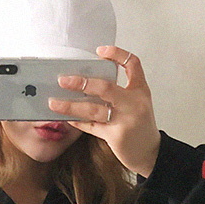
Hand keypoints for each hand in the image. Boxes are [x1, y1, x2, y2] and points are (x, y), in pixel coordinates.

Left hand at [48, 47, 159, 176]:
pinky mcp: (116, 136)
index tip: (100, 50)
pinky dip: (77, 121)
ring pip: (93, 109)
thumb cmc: (141, 125)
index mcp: (140, 90)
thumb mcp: (137, 102)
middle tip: (63, 80)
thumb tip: (87, 81)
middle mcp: (134, 103)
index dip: (117, 54)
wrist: (151, 153)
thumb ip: (120, 90)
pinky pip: (91, 126)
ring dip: (71, 105)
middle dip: (81, 83)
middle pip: (106, 87)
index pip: (133, 63)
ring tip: (54, 102)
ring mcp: (126, 120)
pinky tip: (67, 117)